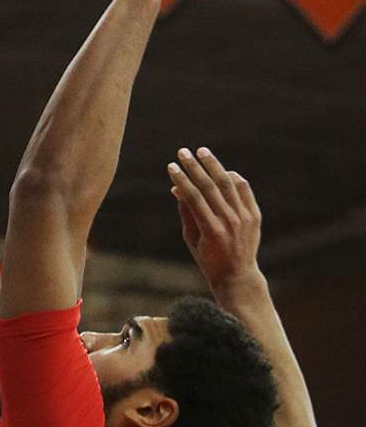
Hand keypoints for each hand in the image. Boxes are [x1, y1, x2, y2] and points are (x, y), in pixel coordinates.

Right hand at [168, 148, 261, 292]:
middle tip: (182, 152)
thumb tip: (178, 188)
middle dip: (194, 167)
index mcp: (211, 229)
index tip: (171, 166)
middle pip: (210, 186)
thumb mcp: (191, 238)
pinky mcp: (254, 215)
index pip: (193, 196)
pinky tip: (222, 170)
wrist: (237, 274)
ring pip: (228, 183)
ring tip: (202, 152)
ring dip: (213, 165)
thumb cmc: (208, 258)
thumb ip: (186, 212)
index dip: (181, 179)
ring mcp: (244, 217)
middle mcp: (229, 221)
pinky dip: (232, 177)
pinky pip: (243, 189)